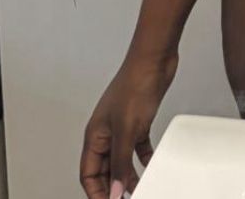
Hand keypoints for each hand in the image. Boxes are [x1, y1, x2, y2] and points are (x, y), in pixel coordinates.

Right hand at [80, 47, 177, 196]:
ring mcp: (123, 126)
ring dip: (128, 175)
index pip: (88, 174)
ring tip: (138, 188)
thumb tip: (114, 192)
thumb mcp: (126, 130)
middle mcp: (106, 132)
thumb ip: (120, 163)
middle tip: (124, 198)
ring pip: (121, 160)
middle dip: (112, 186)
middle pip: (104, 169)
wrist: (155, 59)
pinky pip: (137, 147)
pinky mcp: (139, 120)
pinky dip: (143, 158)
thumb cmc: (135, 83)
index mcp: (95, 135)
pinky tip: (150, 165)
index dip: (96, 192)